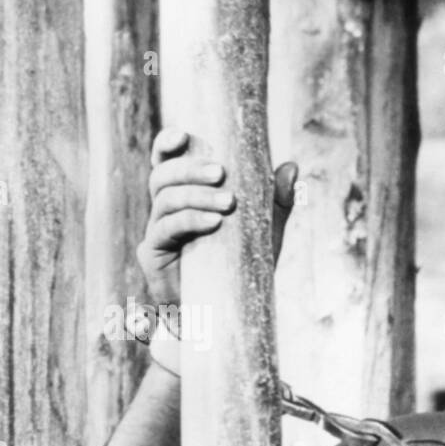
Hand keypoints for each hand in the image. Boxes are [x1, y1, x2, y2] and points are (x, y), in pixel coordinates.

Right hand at [137, 127, 298, 305]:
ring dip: (196, 195)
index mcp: (185, 195)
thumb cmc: (243, 265)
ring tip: (227, 202)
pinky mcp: (153, 254)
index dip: (167, 144)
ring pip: (164, 199)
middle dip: (190, 169)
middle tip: (221, 173)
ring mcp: (157, 230)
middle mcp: (165, 209)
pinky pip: (166, 229)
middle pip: (163, 176)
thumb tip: (291, 166)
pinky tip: (213, 222)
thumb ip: (276, 200)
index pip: (167, 162)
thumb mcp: (264, 230)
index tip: (183, 135)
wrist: (228, 310)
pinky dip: (190, 220)